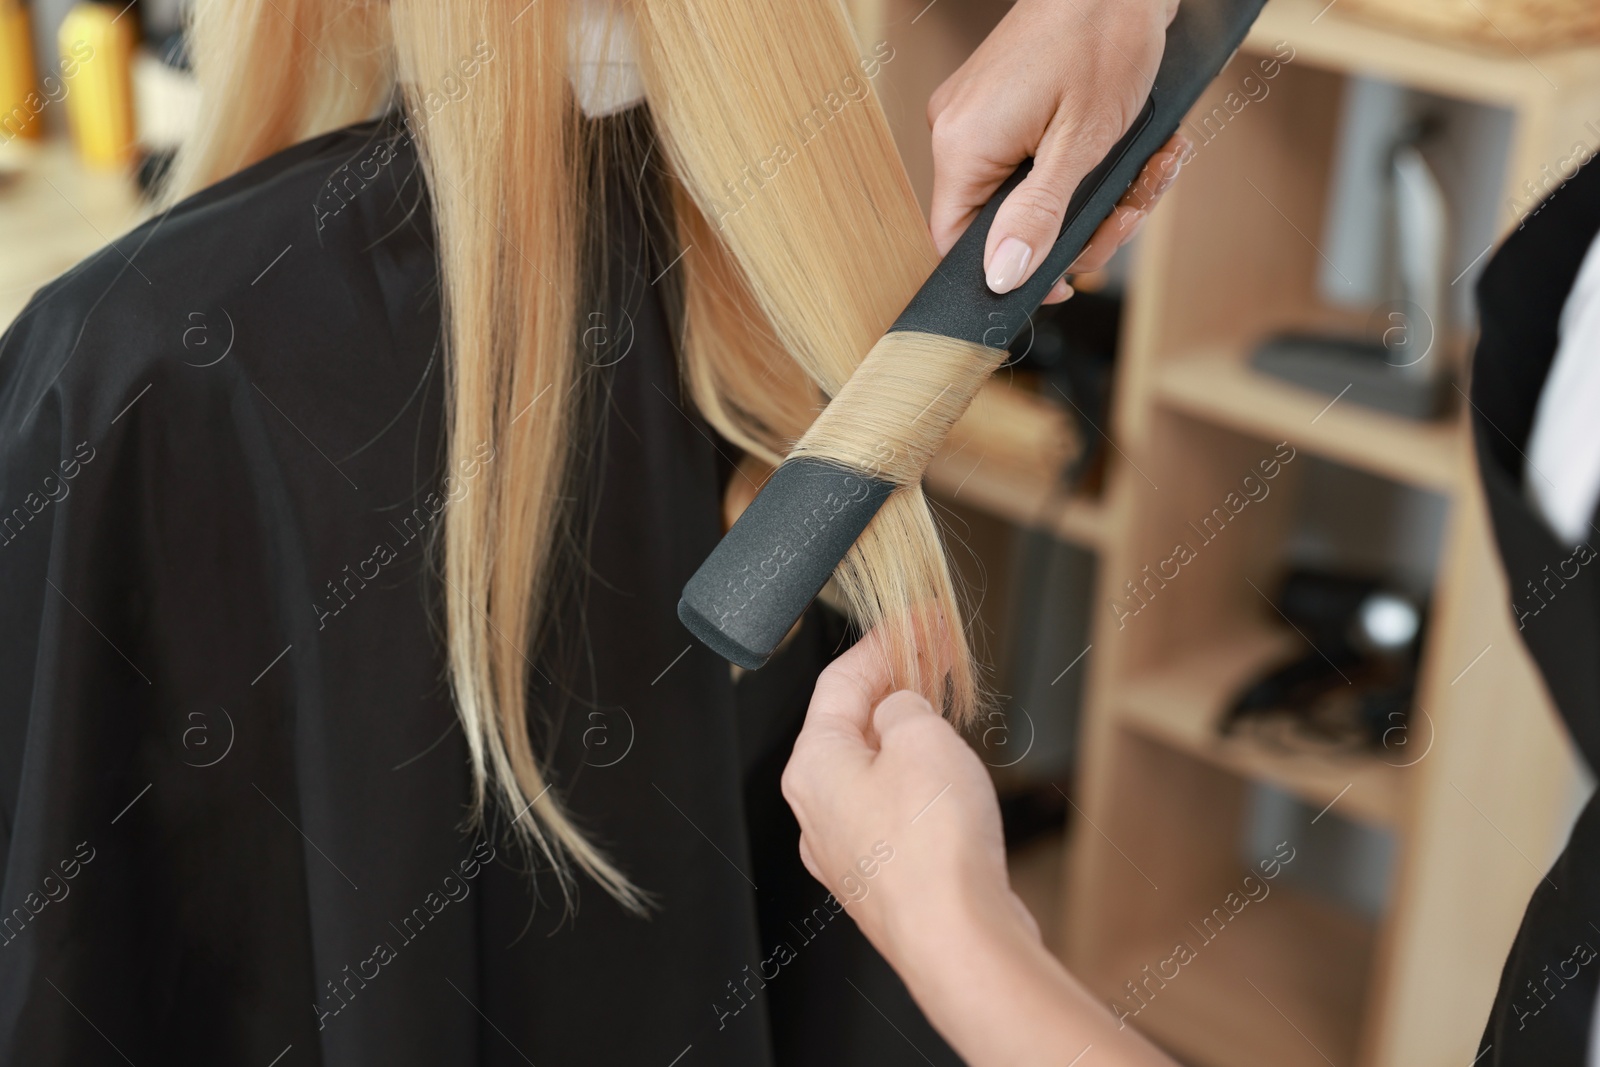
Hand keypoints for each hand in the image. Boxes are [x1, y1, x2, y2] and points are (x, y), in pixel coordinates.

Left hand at [784, 629, 1182, 1066]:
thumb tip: (899, 709)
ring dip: (909, 734)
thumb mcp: (922, 738)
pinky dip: (919, 781)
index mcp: (812, 764)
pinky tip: (950, 777)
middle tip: (936, 653)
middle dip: (895, 685)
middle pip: (851, 725)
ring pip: (874, 771)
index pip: (839, 680)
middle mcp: (817, 809)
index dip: (883, 642)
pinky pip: (895, 811)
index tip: (916, 619)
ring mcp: (848, 850)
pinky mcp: (885, 879)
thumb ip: (903, 707)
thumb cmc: (933, 847)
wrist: (958, 939)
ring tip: (947, 709)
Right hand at [928, 0, 1187, 302]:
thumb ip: (1037, 216)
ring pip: (1034, 197)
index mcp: (963, 144)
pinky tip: (1137, 147)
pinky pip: (1040, 163)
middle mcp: (959, 132)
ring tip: (1150, 163)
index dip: (1006, 272)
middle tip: (1131, 206)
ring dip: (1100, 196)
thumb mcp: (1080, 142)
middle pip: (1006, 224)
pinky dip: (1090, 165)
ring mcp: (982, 117)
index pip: (953, 241)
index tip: (1061, 280)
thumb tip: (1001, 277)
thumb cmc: (1102, 36)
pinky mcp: (1007, 107)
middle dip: (1079, 226)